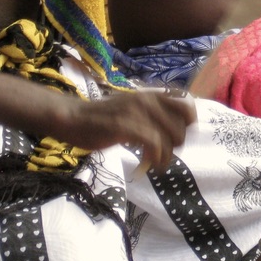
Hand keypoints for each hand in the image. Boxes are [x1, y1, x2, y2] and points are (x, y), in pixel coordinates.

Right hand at [57, 90, 196, 172]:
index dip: (188, 123)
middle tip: (163, 154)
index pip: (187, 104)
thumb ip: (153, 115)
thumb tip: (176, 131)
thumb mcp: (133, 110)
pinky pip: (154, 143)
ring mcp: (137, 112)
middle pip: (182, 126)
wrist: (72, 118)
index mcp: (151, 95)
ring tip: (157, 164)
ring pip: (170, 137)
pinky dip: (156, 158)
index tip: (176, 137)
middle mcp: (148, 100)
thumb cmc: (102, 118)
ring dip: (167, 156)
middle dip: (176, 145)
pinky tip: (147, 165)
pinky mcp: (125, 126)